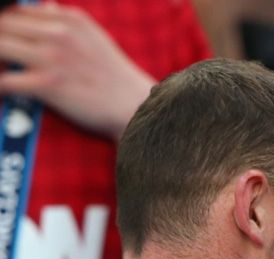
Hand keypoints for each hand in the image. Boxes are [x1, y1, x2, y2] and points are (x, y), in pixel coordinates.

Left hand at [0, 3, 154, 140]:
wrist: (135, 108)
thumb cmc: (115, 78)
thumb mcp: (95, 39)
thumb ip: (67, 23)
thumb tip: (46, 7)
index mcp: (70, 19)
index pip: (18, 10)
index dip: (5, 25)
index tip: (5, 38)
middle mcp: (60, 33)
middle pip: (3, 24)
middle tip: (2, 56)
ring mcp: (53, 58)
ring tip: (0, 71)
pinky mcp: (48, 85)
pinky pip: (6, 80)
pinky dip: (0, 86)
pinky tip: (2, 91)